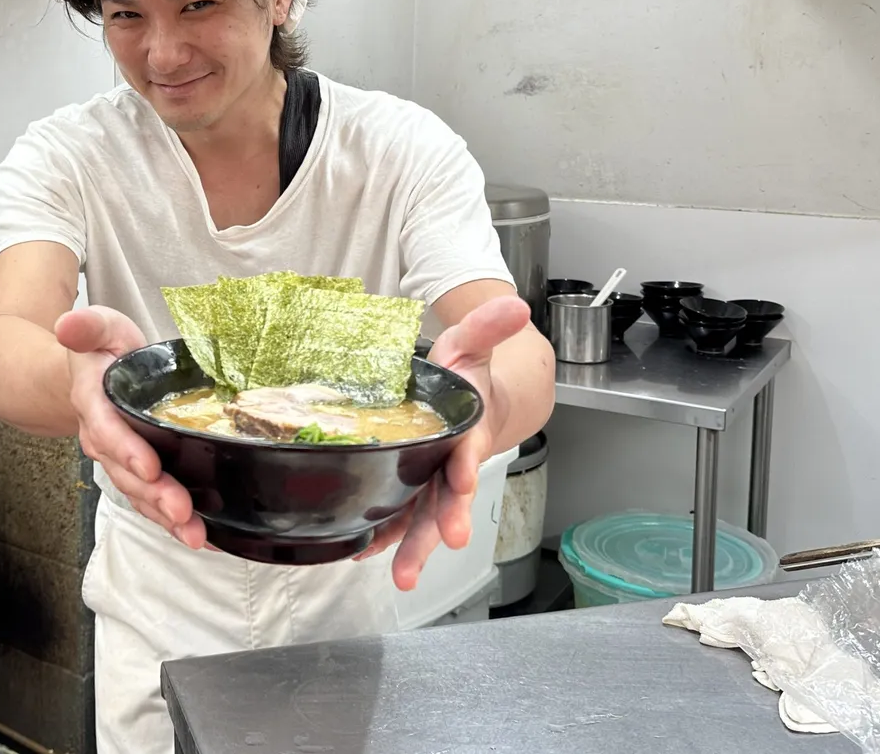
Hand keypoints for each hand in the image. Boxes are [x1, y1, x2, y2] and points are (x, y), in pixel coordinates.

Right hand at [56, 307, 206, 548]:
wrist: (92, 371)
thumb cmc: (103, 349)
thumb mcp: (99, 326)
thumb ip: (87, 325)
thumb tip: (67, 323)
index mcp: (92, 400)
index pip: (107, 428)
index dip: (126, 449)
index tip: (150, 467)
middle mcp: (101, 436)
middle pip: (125, 471)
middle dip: (153, 495)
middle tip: (181, 512)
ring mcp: (117, 458)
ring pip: (137, 492)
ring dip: (164, 516)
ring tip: (194, 534)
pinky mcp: (135, 470)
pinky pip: (149, 499)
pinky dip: (170, 520)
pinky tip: (199, 535)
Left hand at [355, 294, 531, 590]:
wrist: (466, 403)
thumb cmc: (468, 376)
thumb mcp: (473, 343)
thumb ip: (489, 326)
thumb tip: (516, 304)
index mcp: (467, 432)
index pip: (470, 450)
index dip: (468, 465)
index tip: (465, 478)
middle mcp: (451, 464)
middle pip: (450, 498)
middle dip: (446, 522)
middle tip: (446, 543)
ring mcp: (429, 482)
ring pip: (424, 518)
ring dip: (414, 547)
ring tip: (403, 576)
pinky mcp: (407, 488)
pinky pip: (397, 515)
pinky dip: (383, 535)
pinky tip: (363, 551)